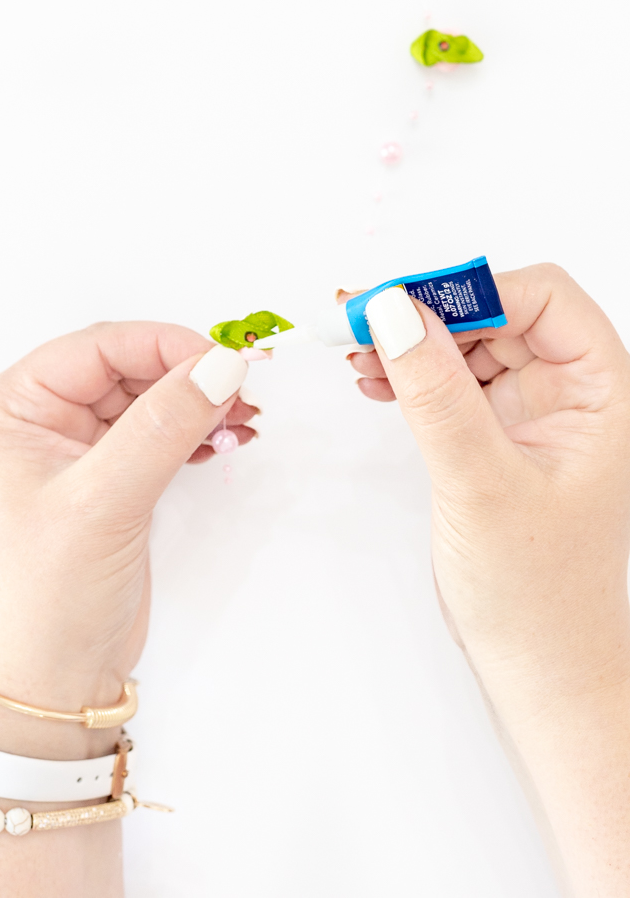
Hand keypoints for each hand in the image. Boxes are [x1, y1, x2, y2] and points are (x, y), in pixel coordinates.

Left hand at [0, 324, 255, 897]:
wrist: (52, 684)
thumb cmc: (46, 598)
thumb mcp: (103, 502)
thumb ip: (162, 428)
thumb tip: (218, 366)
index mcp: (15, 406)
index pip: (99, 346)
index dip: (164, 346)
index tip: (224, 361)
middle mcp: (41, 418)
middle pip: (129, 366)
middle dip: (188, 375)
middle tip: (244, 392)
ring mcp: (78, 449)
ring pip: (151, 398)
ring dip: (198, 403)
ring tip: (242, 420)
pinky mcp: (111, 480)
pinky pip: (160, 432)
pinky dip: (195, 431)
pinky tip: (223, 442)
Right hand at [351, 264, 629, 894]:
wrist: (539, 672)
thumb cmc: (539, 594)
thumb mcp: (480, 483)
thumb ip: (437, 392)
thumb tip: (396, 310)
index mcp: (604, 393)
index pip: (543, 298)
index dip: (471, 290)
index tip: (401, 303)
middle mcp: (576, 392)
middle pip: (499, 309)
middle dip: (429, 310)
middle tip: (359, 320)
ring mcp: (536, 411)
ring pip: (469, 340)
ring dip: (413, 339)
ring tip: (358, 355)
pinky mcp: (498, 432)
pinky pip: (451, 377)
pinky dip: (410, 371)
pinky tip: (374, 382)